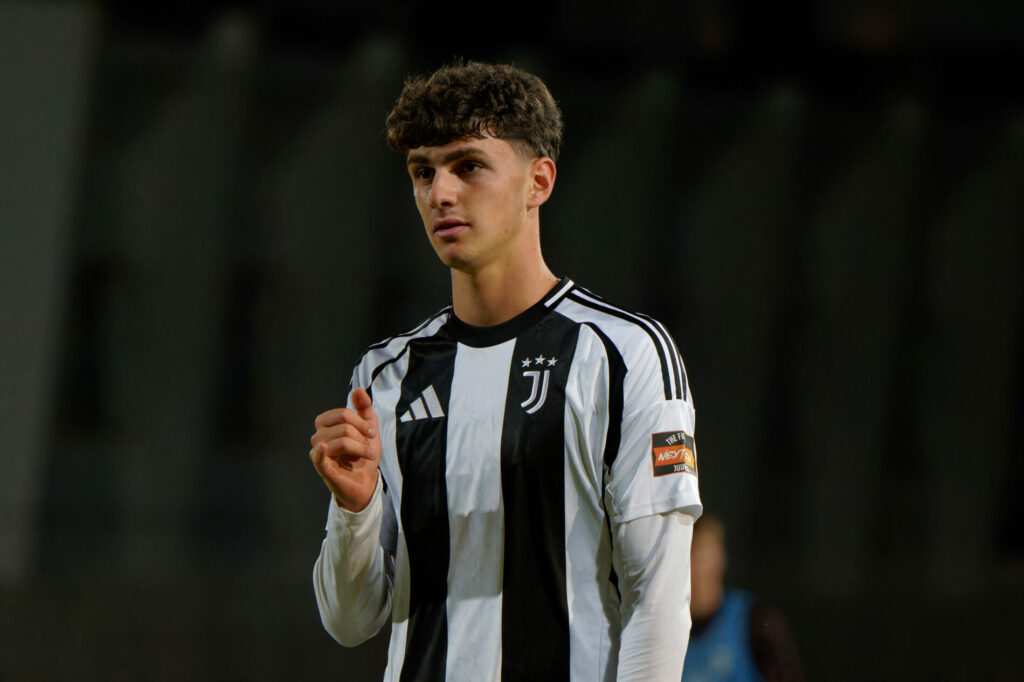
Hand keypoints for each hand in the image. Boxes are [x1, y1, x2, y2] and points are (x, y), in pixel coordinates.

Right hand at [309, 387, 381, 511]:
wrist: (367, 480)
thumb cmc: (363, 454)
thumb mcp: (368, 428)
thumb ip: (363, 408)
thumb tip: (357, 389)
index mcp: (327, 426)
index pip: (341, 414)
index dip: (359, 421)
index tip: (371, 433)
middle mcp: (319, 437)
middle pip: (343, 426)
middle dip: (362, 436)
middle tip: (370, 447)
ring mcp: (319, 453)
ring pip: (342, 441)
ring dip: (361, 448)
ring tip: (368, 456)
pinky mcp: (323, 469)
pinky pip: (318, 457)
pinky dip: (321, 451)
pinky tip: (323, 447)